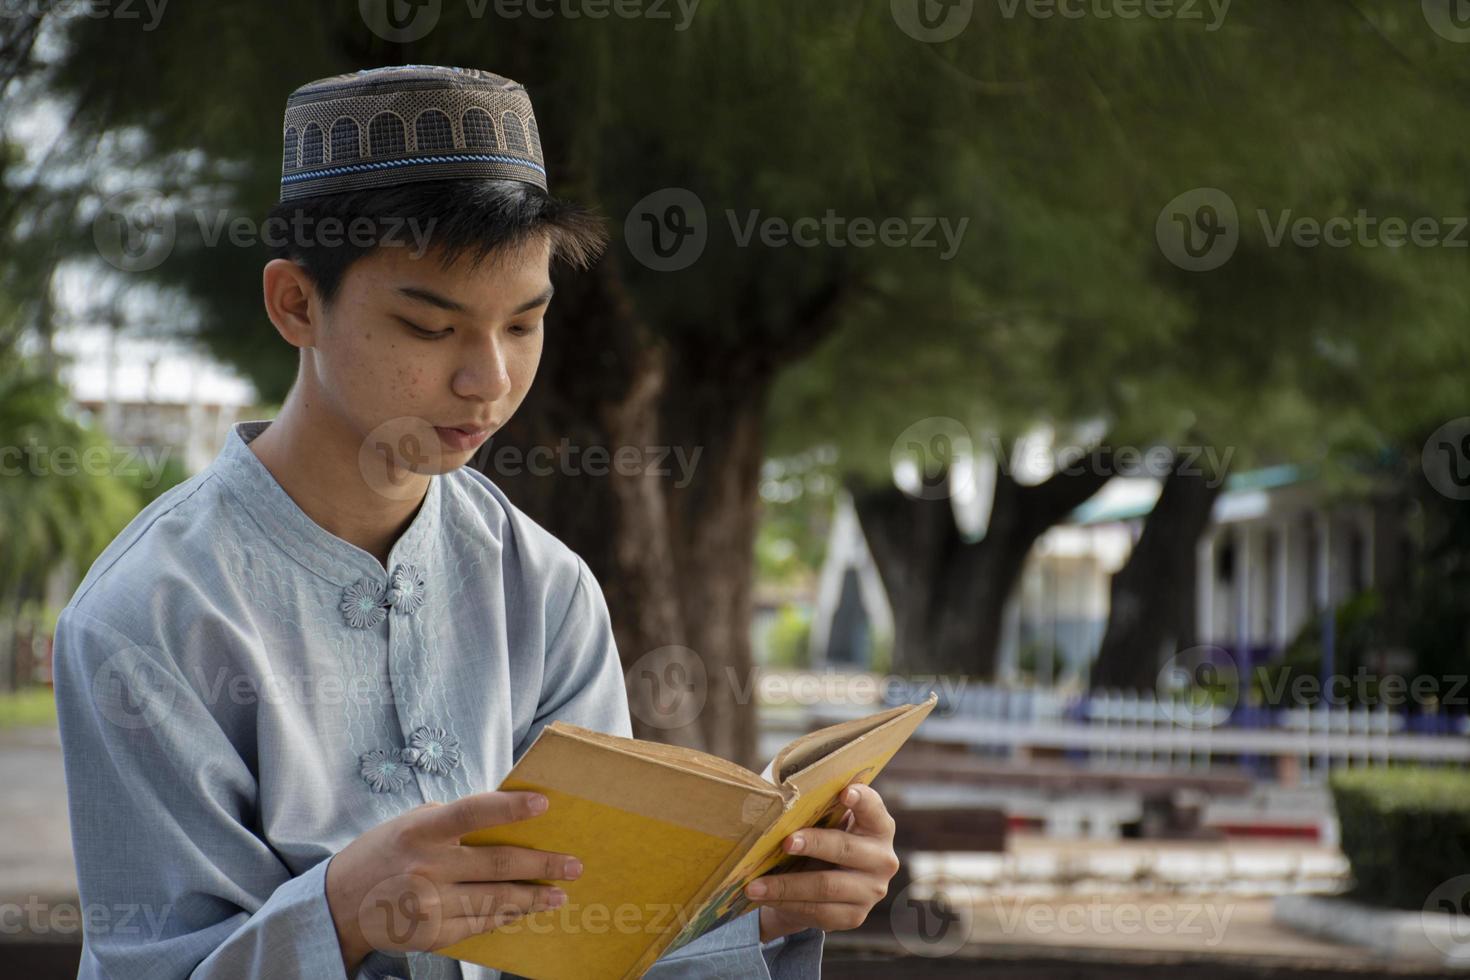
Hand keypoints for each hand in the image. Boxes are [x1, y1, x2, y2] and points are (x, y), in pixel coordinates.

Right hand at [325, 791, 581, 972]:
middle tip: (572, 865)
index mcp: (421, 831)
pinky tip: (522, 911)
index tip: (543, 805)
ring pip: (494, 901)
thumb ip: (455, 822)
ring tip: (558, 894)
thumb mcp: (413, 824)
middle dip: (541, 865)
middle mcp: (425, 868)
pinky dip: (504, 916)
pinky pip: (479, 924)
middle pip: (495, 865)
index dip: (508, 808)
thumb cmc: (386, 851)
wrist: (340, 902)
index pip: (471, 813)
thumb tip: (511, 817)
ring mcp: (428, 906)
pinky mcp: (431, 935)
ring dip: (531, 898)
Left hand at [746, 783, 899, 941]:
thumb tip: (776, 795)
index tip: (845, 792)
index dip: (862, 799)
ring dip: (786, 885)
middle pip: (844, 848)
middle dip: (813, 844)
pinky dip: (787, 904)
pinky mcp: (854, 916)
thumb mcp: (823, 821)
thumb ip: (815, 808)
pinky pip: (818, 911)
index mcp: (878, 827)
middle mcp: (882, 859)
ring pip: (826, 887)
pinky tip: (765, 898)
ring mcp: (871, 891)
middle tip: (785, 843)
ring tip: (755, 885)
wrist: (824, 883)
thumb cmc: (822, 838)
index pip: (874, 808)